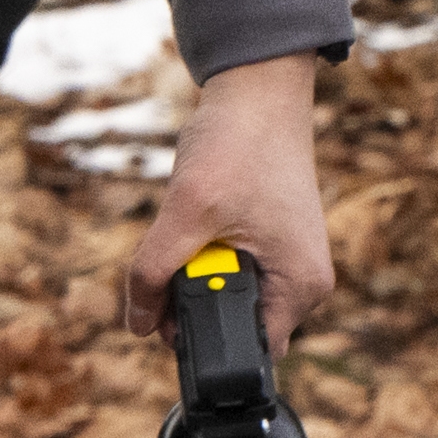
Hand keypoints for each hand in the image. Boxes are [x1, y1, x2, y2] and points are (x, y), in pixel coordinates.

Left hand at [129, 54, 331, 338]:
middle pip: (234, 321)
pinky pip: (231, 264)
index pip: (246, 349)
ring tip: (191, 224)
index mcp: (300, 287)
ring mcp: (289, 258)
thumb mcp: (187, 211)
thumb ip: (155, 270)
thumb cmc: (239, 143)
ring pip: (226, 290)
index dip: (198, 337)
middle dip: (191, 298)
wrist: (258, 89)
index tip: (162, 311)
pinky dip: (205, 248)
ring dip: (195, 268)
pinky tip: (202, 216)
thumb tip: (135, 323)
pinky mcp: (274, 239)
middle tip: (168, 261)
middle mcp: (302, 280)